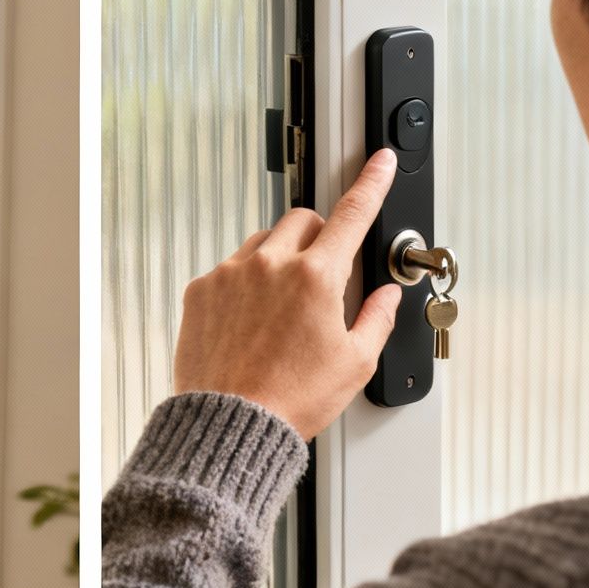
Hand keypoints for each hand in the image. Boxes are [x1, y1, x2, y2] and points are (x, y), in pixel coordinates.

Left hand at [171, 149, 403, 439]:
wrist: (229, 426)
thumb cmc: (292, 400)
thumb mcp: (355, 364)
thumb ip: (377, 318)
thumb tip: (387, 295)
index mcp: (316, 277)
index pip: (353, 214)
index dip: (372, 182)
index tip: (380, 161)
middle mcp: (271, 264)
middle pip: (305, 220)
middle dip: (320, 237)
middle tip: (324, 275)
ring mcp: (231, 273)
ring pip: (265, 240)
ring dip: (281, 256)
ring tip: (284, 306)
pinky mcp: (201, 290)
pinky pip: (230, 267)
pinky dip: (246, 282)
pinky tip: (252, 321)